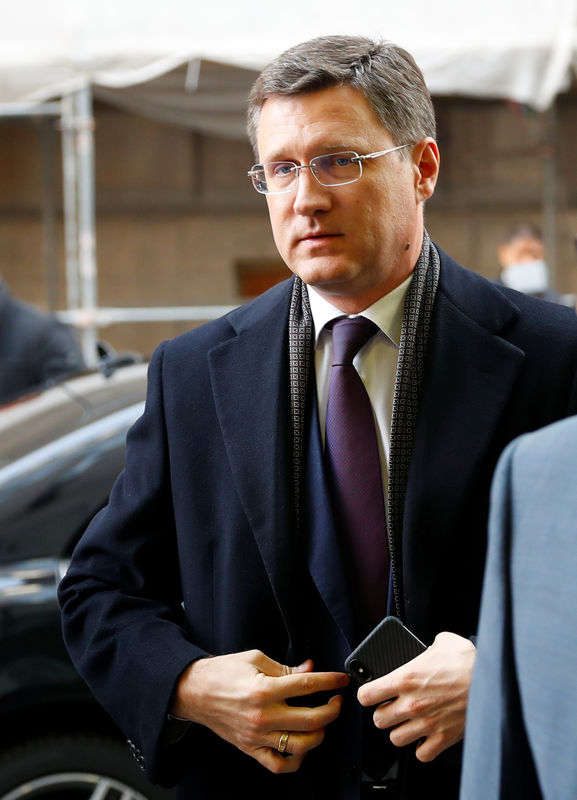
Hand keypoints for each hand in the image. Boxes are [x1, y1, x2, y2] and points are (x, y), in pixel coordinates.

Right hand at [171, 650, 348, 772]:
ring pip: (300, 745)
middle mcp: (262, 715)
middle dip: (332, 709)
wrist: (193, 691)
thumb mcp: (255, 659)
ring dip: (319, 734)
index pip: (307, 686)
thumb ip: (285, 667)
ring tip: (322, 722)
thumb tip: (309, 669)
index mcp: (264, 689)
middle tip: (336, 700)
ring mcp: (257, 736)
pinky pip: (278, 764)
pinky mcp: (250, 748)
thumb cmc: (222, 672)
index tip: (340, 679)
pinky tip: (303, 746)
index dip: (329, 681)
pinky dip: (296, 760)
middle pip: (311, 719)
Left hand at [357, 632, 475, 761]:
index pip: (367, 695)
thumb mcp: (443, 642)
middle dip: (384, 713)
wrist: (494, 681)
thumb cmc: (469, 661)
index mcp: (405, 678)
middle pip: (378, 720)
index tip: (372, 694)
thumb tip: (428, 649)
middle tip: (393, 707)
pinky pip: (421, 754)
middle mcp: (412, 703)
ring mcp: (426, 724)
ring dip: (401, 730)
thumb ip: (427, 647)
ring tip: (409, 722)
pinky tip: (427, 735)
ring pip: (396, 738)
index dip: (368, 694)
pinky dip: (422, 747)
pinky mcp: (443, 738)